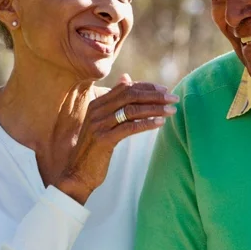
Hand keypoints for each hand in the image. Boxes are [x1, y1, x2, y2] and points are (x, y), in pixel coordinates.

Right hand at [52, 74, 178, 203]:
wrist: (78, 171)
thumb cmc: (95, 147)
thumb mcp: (103, 121)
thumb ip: (114, 102)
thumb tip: (126, 78)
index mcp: (97, 103)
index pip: (125, 87)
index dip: (146, 86)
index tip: (164, 89)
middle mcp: (96, 110)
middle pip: (130, 95)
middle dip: (154, 95)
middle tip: (172, 98)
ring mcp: (98, 124)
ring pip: (132, 110)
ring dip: (155, 109)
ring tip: (171, 110)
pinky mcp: (103, 139)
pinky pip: (129, 127)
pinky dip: (147, 124)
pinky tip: (160, 123)